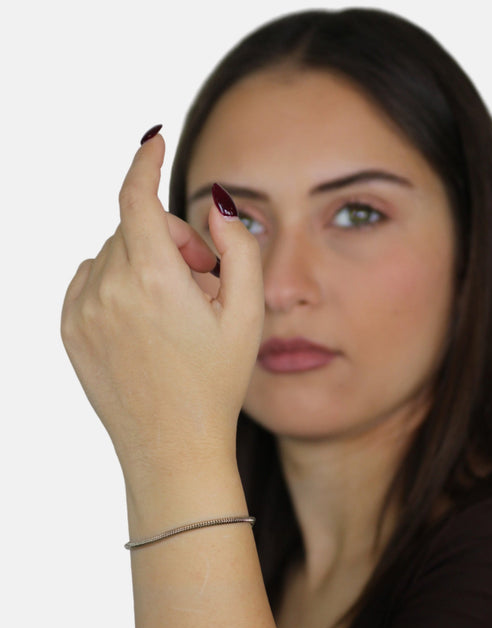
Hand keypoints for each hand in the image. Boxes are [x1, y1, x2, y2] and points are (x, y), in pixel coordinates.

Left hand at [60, 131, 263, 479]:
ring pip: (111, 254)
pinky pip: (89, 280)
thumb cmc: (216, 384)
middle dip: (170, 239)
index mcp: (154, 280)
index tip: (154, 140)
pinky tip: (144, 319)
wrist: (172, 447)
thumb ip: (237, 247)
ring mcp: (82, 312)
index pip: (136, 196)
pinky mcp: (69, 331)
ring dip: (144, 263)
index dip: (145, 161)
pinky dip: (115, 282)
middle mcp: (108, 290)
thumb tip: (215, 204)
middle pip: (134, 228)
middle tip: (202, 277)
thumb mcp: (247, 315)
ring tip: (175, 309)